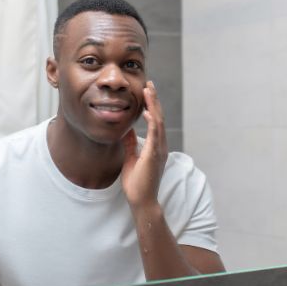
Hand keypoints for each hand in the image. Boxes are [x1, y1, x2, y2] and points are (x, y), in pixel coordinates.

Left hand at [121, 81, 168, 208]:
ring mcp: (159, 150)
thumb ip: (130, 145)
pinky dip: (152, 122)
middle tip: (149, 84)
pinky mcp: (155, 156)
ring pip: (158, 122)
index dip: (151, 105)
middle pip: (159, 118)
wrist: (142, 201)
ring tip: (149, 90)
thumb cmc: (137, 184)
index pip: (155, 121)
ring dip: (154, 105)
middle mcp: (160, 146)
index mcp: (156, 146)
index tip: (146, 91)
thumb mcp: (130, 159)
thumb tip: (126, 131)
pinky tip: (147, 111)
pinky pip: (155, 135)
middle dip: (154, 100)